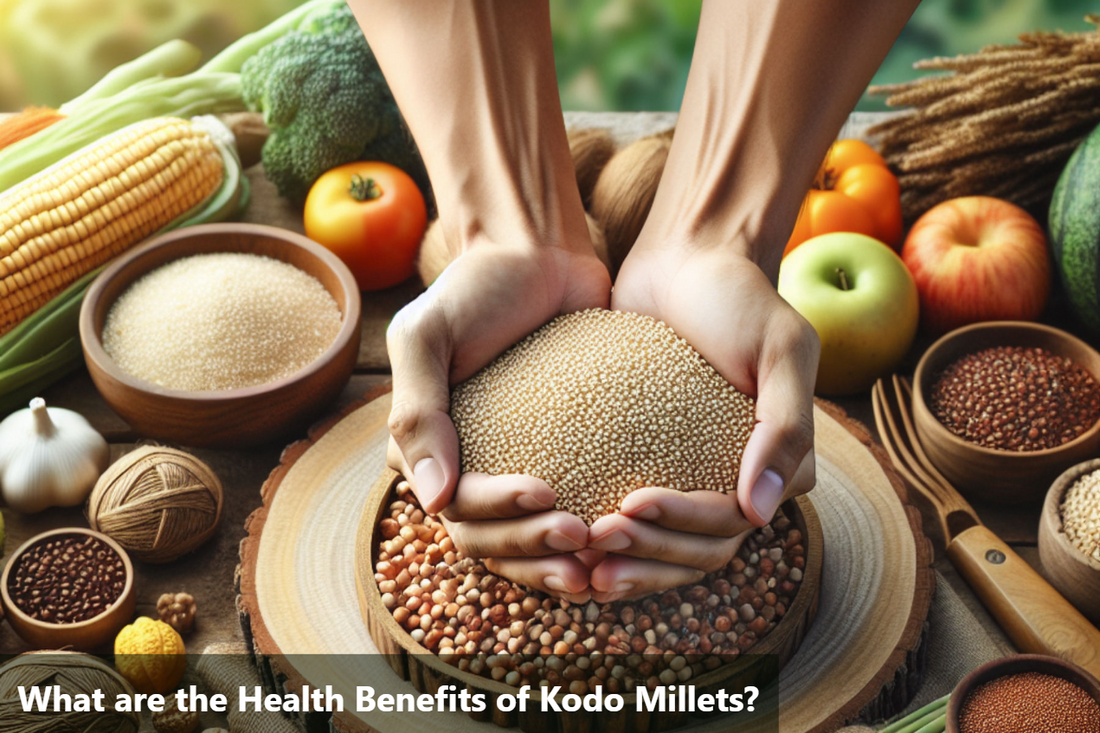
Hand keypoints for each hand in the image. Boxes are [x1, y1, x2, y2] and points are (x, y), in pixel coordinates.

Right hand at [386, 236, 609, 599]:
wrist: (538, 254)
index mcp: (424, 447)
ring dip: (552, 560)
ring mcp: (508, 466)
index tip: (547, 494)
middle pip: (488, 538)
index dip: (497, 515)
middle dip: (531, 547)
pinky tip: (614, 544)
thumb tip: (432, 501)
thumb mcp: (428, 334)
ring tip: (597, 559)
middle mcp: (461, 467)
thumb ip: (418, 411)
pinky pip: (564, 511)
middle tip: (582, 535)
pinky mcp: (557, 458)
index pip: (455, 508)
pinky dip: (582, 537)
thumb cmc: (478, 287)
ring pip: (522, 542)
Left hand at [588, 242, 818, 600]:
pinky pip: (635, 520)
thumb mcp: (781, 348)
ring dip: (629, 561)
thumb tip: (760, 514)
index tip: (629, 506)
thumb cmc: (737, 297)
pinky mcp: (652, 465)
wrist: (686, 261)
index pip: (731, 524)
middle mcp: (739, 483)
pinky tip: (571, 543)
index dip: (682, 528)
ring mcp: (694, 478)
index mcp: (778, 466)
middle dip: (648, 554)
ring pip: (667, 550)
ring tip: (580, 554)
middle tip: (594, 538)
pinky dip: (611, 540)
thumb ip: (786, 427)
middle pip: (697, 551)